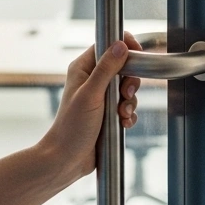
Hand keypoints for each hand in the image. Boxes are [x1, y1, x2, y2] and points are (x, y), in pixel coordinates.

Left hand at [39, 32, 143, 185]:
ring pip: (127, 89)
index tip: (138, 54)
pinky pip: (127, 107)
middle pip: (123, 67)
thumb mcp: (91, 95)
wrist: (66, 159)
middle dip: (130, 82)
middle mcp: (92, 80)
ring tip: (121, 114)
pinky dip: (129, 115)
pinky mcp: (108, 113)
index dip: (125, 47)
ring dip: (130, 102)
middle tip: (125, 94)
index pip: (108, 46)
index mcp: (83, 69)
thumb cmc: (71, 127)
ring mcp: (100, 97)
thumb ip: (106, 69)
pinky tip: (122, 124)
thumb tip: (121, 45)